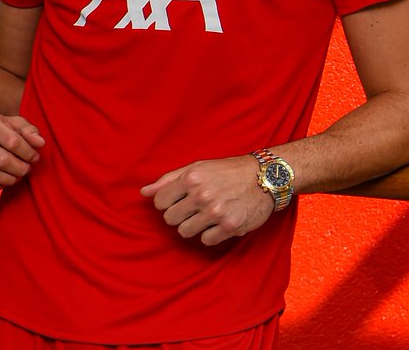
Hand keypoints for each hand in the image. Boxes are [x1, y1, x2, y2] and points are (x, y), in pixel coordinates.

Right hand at [0, 113, 44, 192]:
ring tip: (17, 177)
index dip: (27, 153)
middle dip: (19, 168)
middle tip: (27, 170)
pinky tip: (2, 184)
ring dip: (8, 180)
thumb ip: (29, 131)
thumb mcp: (14, 123)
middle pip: (2, 160)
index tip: (35, 158)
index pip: (12, 141)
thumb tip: (41, 143)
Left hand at [140, 156, 272, 245]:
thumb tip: (143, 193)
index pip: (159, 202)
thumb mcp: (199, 167)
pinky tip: (221, 221)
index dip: (168, 202)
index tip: (180, 199)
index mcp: (192, 177)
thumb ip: (169, 179)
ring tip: (208, 213)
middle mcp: (202, 195)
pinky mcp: (229, 226)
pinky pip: (206, 240)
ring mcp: (216, 212)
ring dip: (195, 225)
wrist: (265, 177)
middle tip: (196, 206)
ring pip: (185, 232)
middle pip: (170, 219)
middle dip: (180, 214)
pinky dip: (212, 233)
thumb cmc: (228, 171)